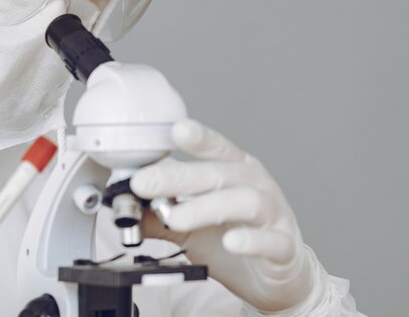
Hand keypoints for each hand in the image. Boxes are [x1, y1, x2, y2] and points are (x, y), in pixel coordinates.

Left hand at [132, 119, 316, 312]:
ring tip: (177, 218)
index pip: (216, 149)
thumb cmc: (233, 241)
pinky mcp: (284, 247)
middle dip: (179, 177)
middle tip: (144, 183)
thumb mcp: (190, 228)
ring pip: (244, 202)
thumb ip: (160, 217)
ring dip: (206, 207)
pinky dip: (251, 241)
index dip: (199, 138)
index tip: (174, 130)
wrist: (275, 279)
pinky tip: (232, 242)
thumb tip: (124, 209)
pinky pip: (271, 241)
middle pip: (219, 173)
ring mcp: (274, 215)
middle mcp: (255, 186)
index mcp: (235, 172)